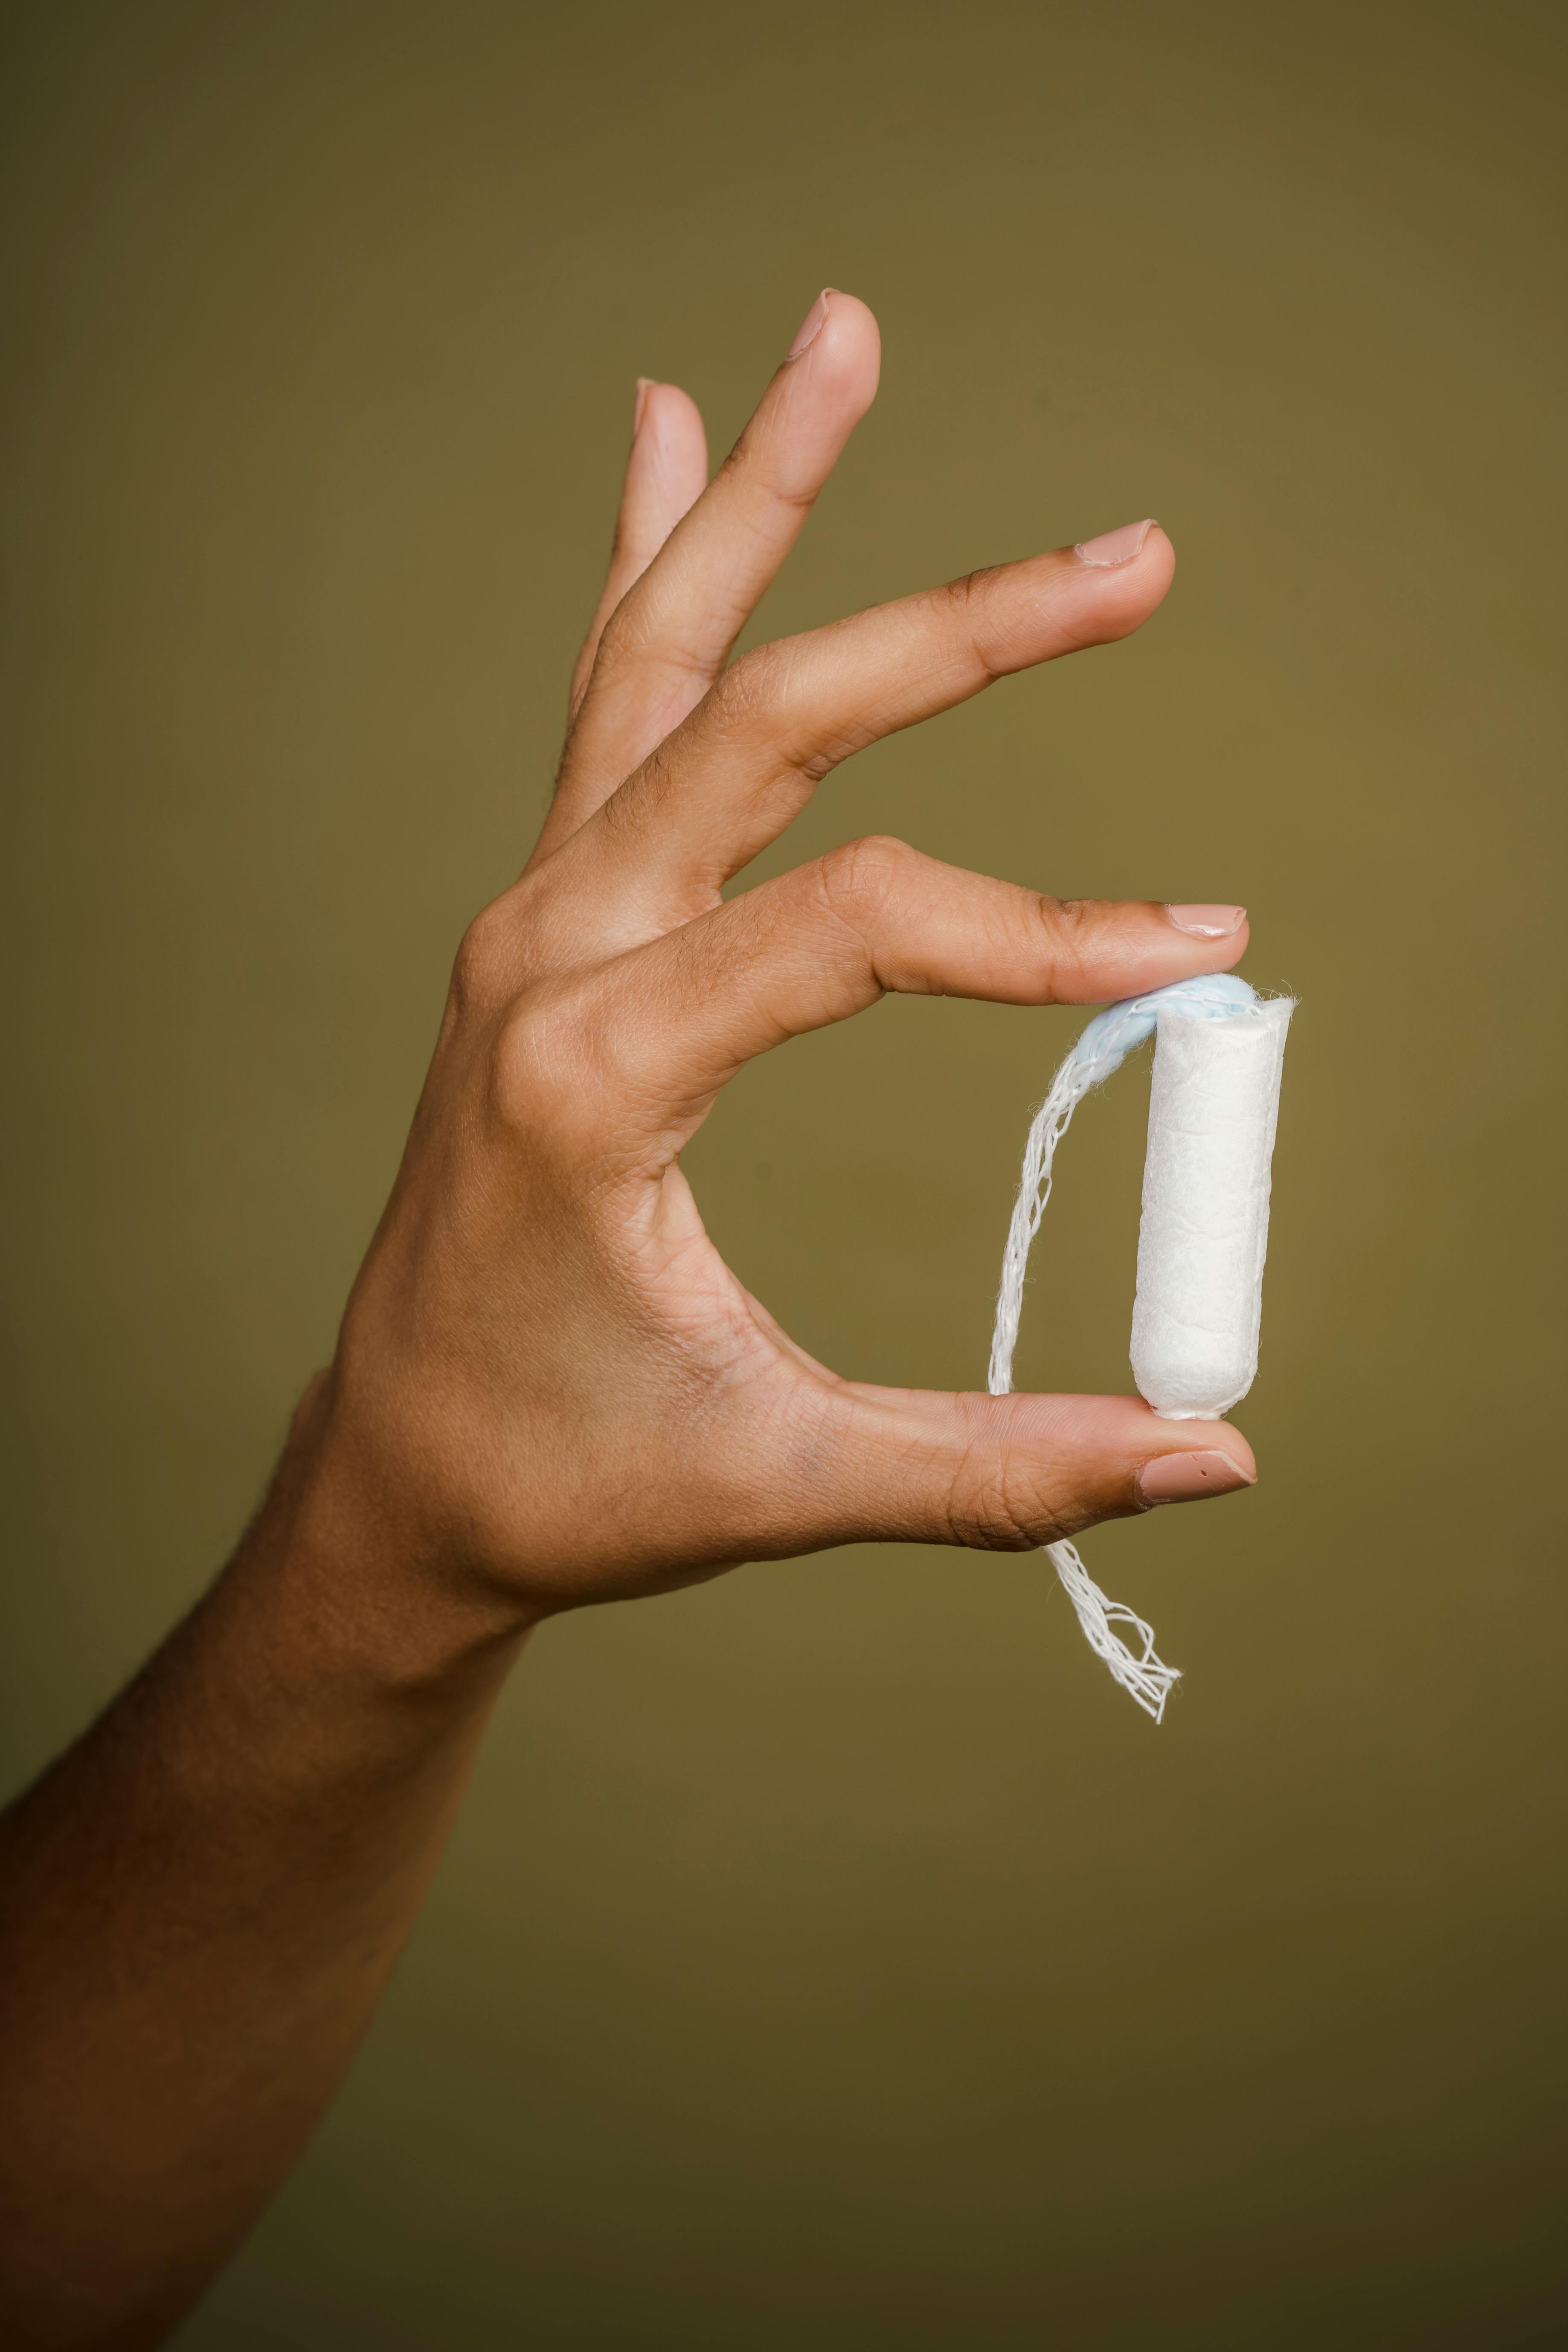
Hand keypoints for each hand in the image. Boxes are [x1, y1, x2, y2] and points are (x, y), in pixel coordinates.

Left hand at [297, 288, 1254, 1635]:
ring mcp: (530, 916)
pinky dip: (652, 567)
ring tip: (837, 334)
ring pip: (656, 662)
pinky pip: (602, 706)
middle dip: (962, 635)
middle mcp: (542, 955)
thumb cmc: (562, 1477)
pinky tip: (674, 439)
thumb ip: (992, 1465)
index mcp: (588, 1076)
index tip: (1197, 953)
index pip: (855, 931)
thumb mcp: (775, 1480)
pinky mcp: (542, 917)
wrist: (397, 1473)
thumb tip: (1212, 1465)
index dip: (1046, 932)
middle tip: (1135, 556)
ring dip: (758, 502)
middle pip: (764, 725)